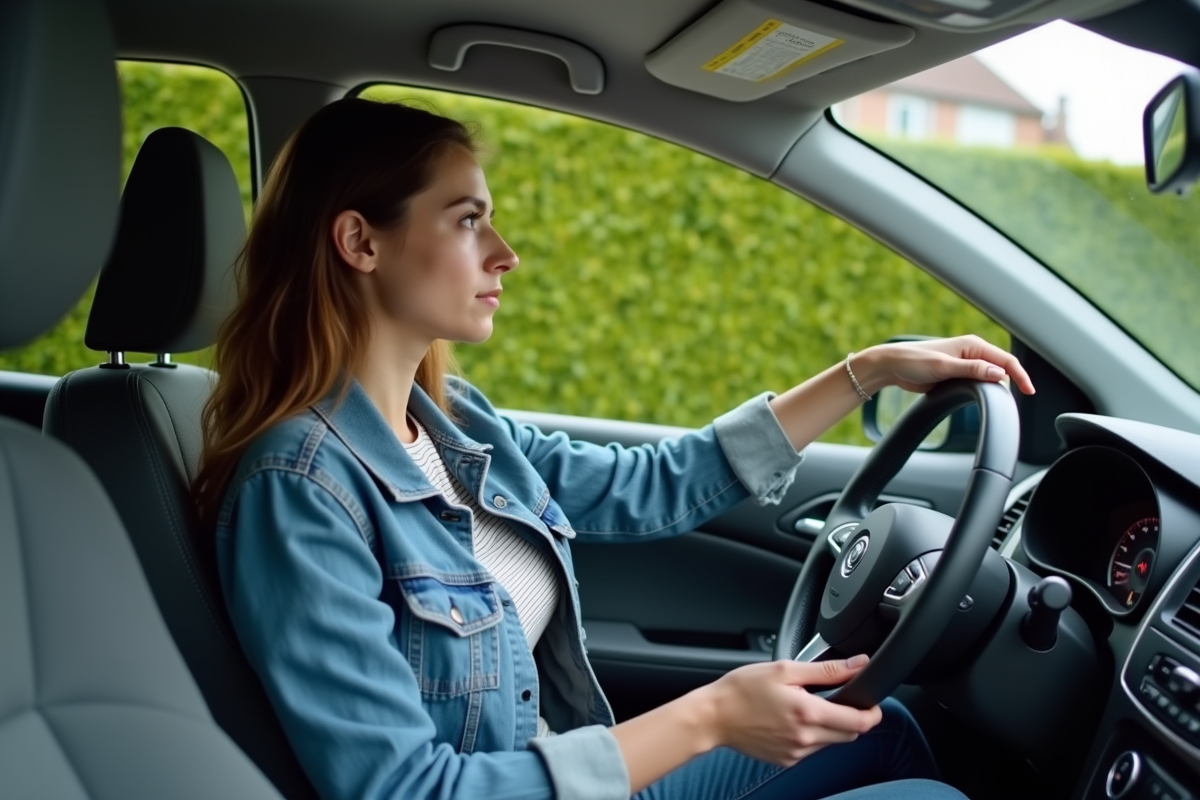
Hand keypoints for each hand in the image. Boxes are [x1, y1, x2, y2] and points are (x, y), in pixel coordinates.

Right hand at [701, 656, 881, 766]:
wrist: (713, 716)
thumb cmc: (742, 689)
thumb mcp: (785, 669)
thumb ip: (827, 669)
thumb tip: (859, 664)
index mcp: (808, 713)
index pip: (860, 722)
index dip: (873, 712)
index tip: (872, 702)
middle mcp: (806, 738)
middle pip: (850, 734)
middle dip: (852, 717)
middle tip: (837, 698)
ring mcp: (796, 752)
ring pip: (832, 742)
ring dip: (831, 726)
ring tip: (807, 705)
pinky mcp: (786, 760)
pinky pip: (812, 749)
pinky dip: (812, 735)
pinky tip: (792, 719)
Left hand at [856, 335, 1034, 395]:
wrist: (891, 366)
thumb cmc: (913, 361)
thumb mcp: (944, 366)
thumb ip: (972, 369)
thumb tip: (999, 373)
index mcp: (972, 345)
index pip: (1005, 360)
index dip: (1020, 375)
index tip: (1029, 391)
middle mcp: (972, 353)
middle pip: (1001, 367)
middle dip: (1014, 380)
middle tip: (1022, 397)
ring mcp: (964, 364)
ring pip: (990, 376)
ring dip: (998, 386)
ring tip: (1006, 400)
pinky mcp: (956, 375)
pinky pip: (977, 382)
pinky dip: (985, 389)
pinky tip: (987, 398)